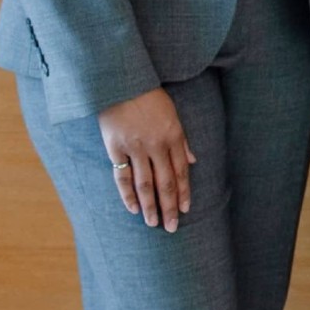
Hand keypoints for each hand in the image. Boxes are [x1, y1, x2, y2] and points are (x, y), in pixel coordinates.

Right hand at [98, 88, 195, 232]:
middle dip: (170, 206)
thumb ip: (182, 141)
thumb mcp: (173, 114)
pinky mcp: (116, 148)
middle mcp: (157, 145)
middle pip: (166, 182)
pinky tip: (133, 208)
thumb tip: (193, 161)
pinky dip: (127, 194)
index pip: (181, 171)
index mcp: (174, 135)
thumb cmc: (149, 98)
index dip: (183, 192)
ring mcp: (136, 148)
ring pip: (146, 184)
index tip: (186, 210)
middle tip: (172, 227)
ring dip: (150, 206)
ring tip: (154, 224)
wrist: (121, 83)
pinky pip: (122, 176)